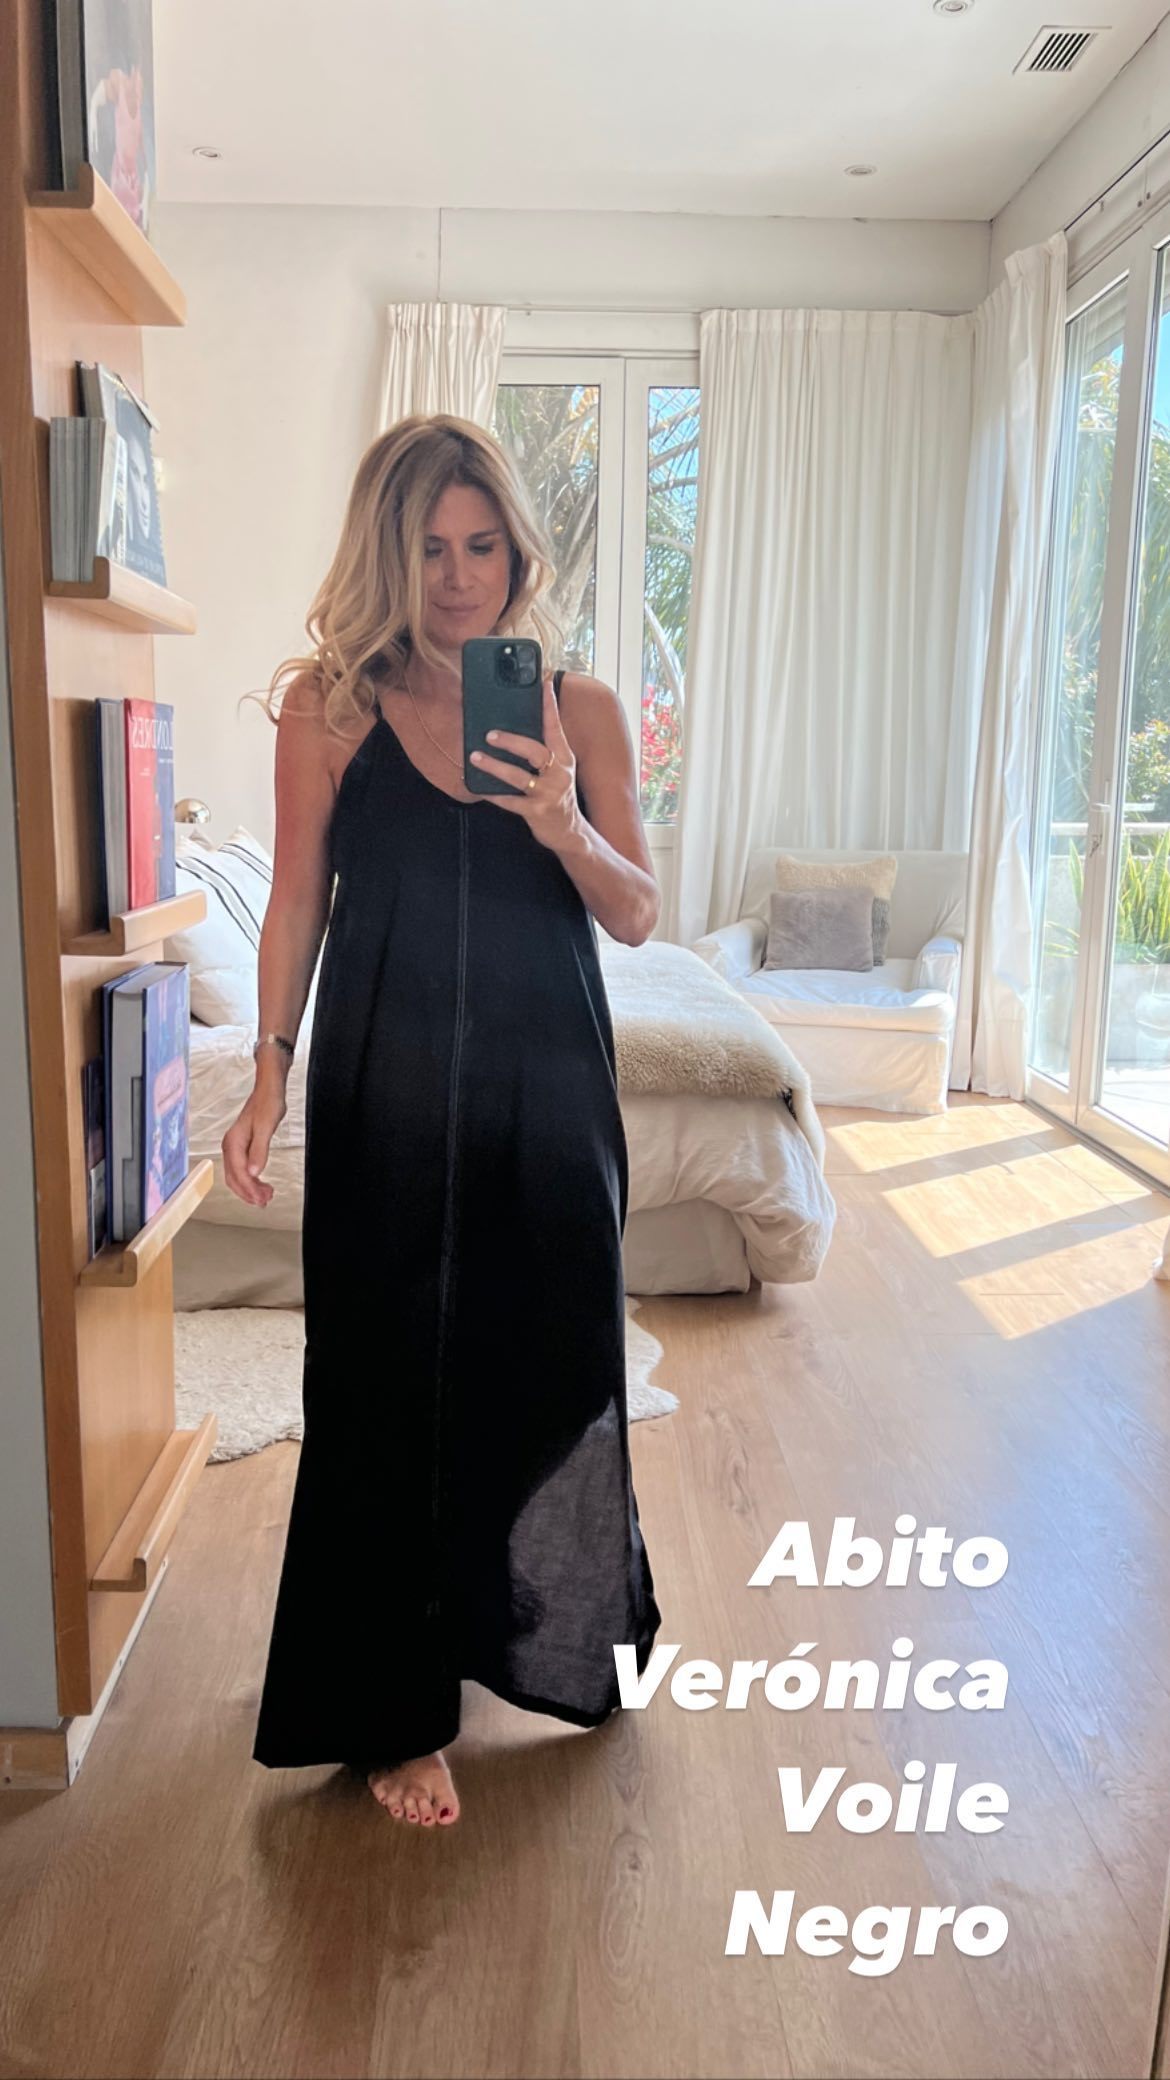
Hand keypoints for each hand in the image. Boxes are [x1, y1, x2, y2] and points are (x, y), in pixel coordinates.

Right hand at [222, 1086, 286, 1207]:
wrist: (268, 1089)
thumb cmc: (268, 1103)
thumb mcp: (267, 1127)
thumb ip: (259, 1150)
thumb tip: (254, 1173)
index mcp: (233, 1142)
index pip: (238, 1173)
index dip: (249, 1189)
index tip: (261, 1199)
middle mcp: (230, 1146)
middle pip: (234, 1178)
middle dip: (248, 1193)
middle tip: (264, 1202)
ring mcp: (234, 1146)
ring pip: (237, 1175)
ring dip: (250, 1188)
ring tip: (266, 1196)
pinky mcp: (242, 1146)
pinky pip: (242, 1168)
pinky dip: (251, 1180)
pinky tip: (262, 1184)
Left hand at [468, 677, 580, 850]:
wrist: (570, 833)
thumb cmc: (558, 796)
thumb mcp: (557, 771)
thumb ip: (544, 752)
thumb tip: (515, 729)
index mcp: (564, 759)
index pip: (556, 728)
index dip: (549, 705)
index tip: (543, 683)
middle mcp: (559, 774)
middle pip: (535, 751)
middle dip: (511, 741)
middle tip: (490, 734)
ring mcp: (548, 794)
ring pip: (518, 777)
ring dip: (494, 766)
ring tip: (476, 757)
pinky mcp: (537, 812)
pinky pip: (509, 801)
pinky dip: (492, 793)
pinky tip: (477, 787)